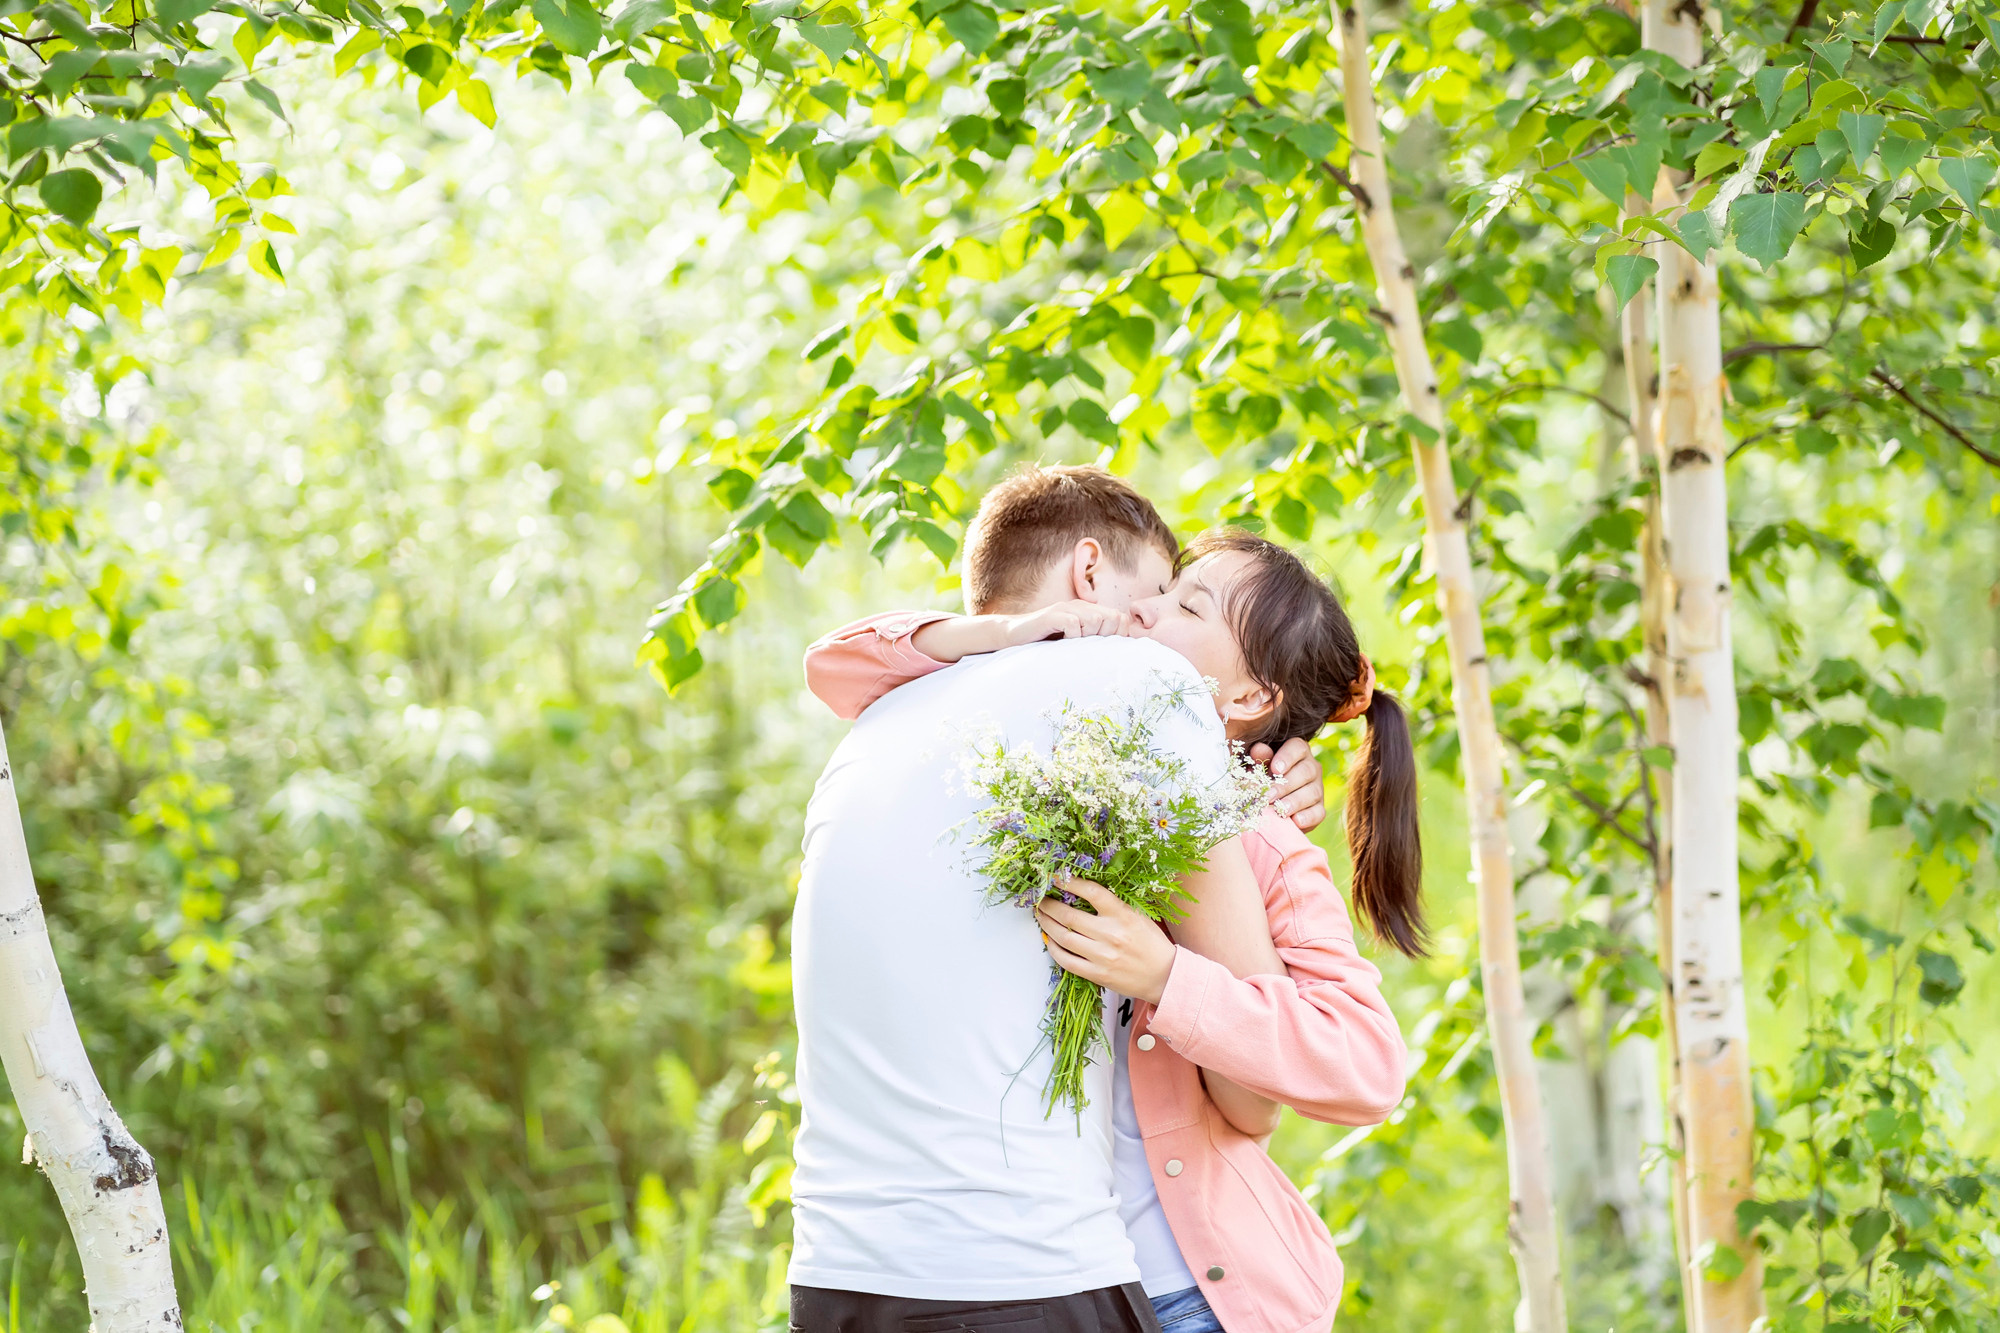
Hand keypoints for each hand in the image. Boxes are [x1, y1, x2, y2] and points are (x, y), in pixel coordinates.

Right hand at [1004, 600, 1135, 647]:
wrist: (1013, 636)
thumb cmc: (1046, 641)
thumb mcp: (1076, 640)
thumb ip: (1094, 639)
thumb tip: (1118, 652)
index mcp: (1089, 610)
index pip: (1120, 618)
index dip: (1117, 635)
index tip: (1102, 648)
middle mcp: (1080, 606)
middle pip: (1112, 617)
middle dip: (1104, 635)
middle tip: (1087, 645)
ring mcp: (1066, 608)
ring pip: (1095, 619)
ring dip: (1088, 636)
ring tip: (1073, 643)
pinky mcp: (1052, 615)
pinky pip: (1073, 624)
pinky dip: (1071, 637)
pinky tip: (1062, 642)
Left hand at [1035, 878, 1177, 1005]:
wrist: (1165, 976)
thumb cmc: (1151, 943)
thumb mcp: (1137, 916)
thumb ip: (1112, 905)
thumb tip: (1080, 892)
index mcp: (1123, 916)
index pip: (1092, 893)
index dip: (1071, 882)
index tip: (1057, 877)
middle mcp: (1111, 935)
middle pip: (1069, 916)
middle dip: (1049, 905)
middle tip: (1040, 899)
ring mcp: (1102, 956)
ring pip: (1064, 937)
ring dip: (1047, 925)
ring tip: (1041, 916)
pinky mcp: (1097, 974)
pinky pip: (1067, 961)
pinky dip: (1054, 949)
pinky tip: (1049, 940)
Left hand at [1250, 737, 1325, 832]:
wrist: (1266, 802)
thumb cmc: (1260, 777)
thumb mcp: (1257, 766)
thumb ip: (1259, 758)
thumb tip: (1259, 749)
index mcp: (1297, 752)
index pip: (1297, 748)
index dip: (1288, 757)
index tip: (1275, 769)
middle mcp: (1311, 767)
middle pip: (1306, 772)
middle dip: (1286, 785)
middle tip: (1268, 796)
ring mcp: (1317, 788)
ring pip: (1313, 792)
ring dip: (1295, 802)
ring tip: (1280, 810)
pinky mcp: (1318, 809)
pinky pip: (1318, 812)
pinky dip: (1308, 817)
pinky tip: (1295, 821)